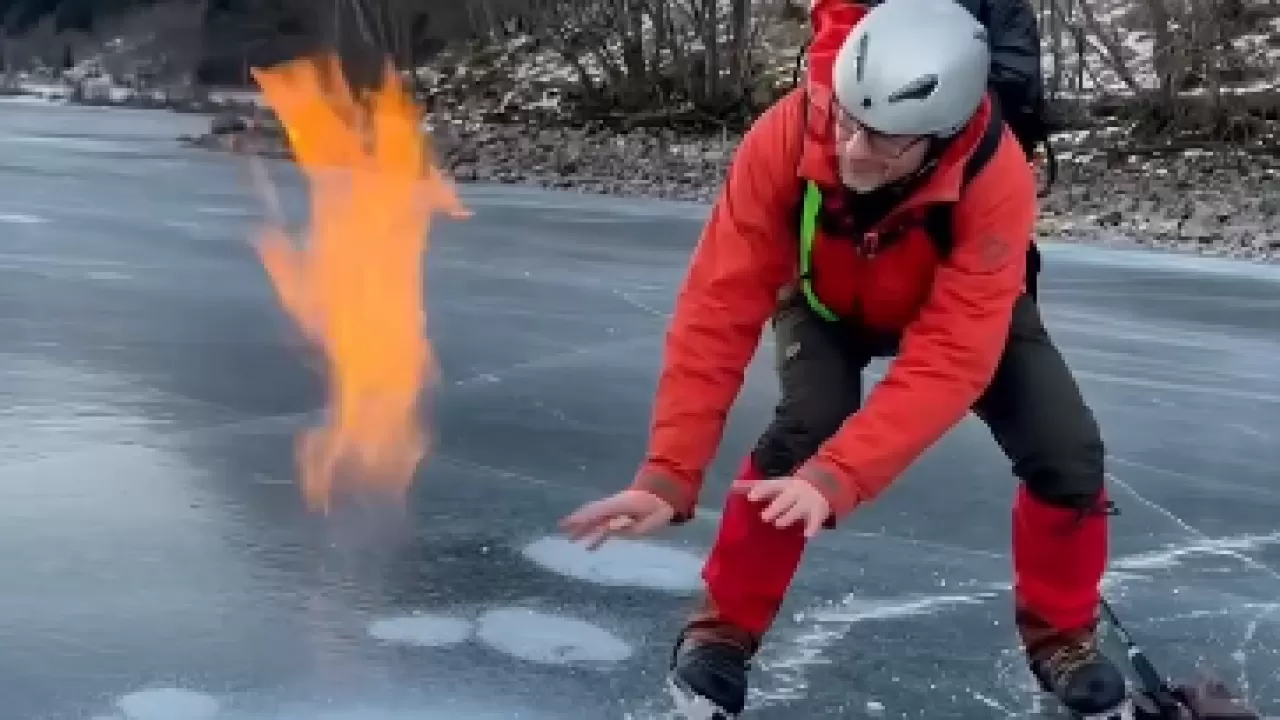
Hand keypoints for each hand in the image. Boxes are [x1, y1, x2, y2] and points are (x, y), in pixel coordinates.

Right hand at [559, 490, 676, 549]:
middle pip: (592, 514)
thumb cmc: (658, 509)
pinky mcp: (619, 514)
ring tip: (573, 540)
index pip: (597, 512)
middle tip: (563, 529)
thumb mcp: (648, 520)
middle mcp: (614, 506)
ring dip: (585, 530)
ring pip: (597, 520)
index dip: (582, 517)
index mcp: (620, 505)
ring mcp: (616, 510)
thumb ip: (629, 527)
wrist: (664, 496)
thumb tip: (609, 529)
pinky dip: (596, 532)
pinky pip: (604, 523)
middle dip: (578, 522)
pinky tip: (591, 545)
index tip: (568, 523)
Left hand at [745, 475, 830, 537]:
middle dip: (774, 509)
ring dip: (787, 518)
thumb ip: (754, 487)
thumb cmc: (789, 488)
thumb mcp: (774, 484)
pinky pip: (815, 523)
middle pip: (784, 500)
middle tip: (764, 517)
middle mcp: (794, 492)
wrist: (821, 484)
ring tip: (778, 523)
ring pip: (796, 511)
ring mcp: (807, 503)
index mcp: (782, 484)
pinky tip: (804, 534)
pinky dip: (810, 529)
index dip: (760, 491)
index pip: (770, 486)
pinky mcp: (818, 514)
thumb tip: (732, 486)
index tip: (750, 497)